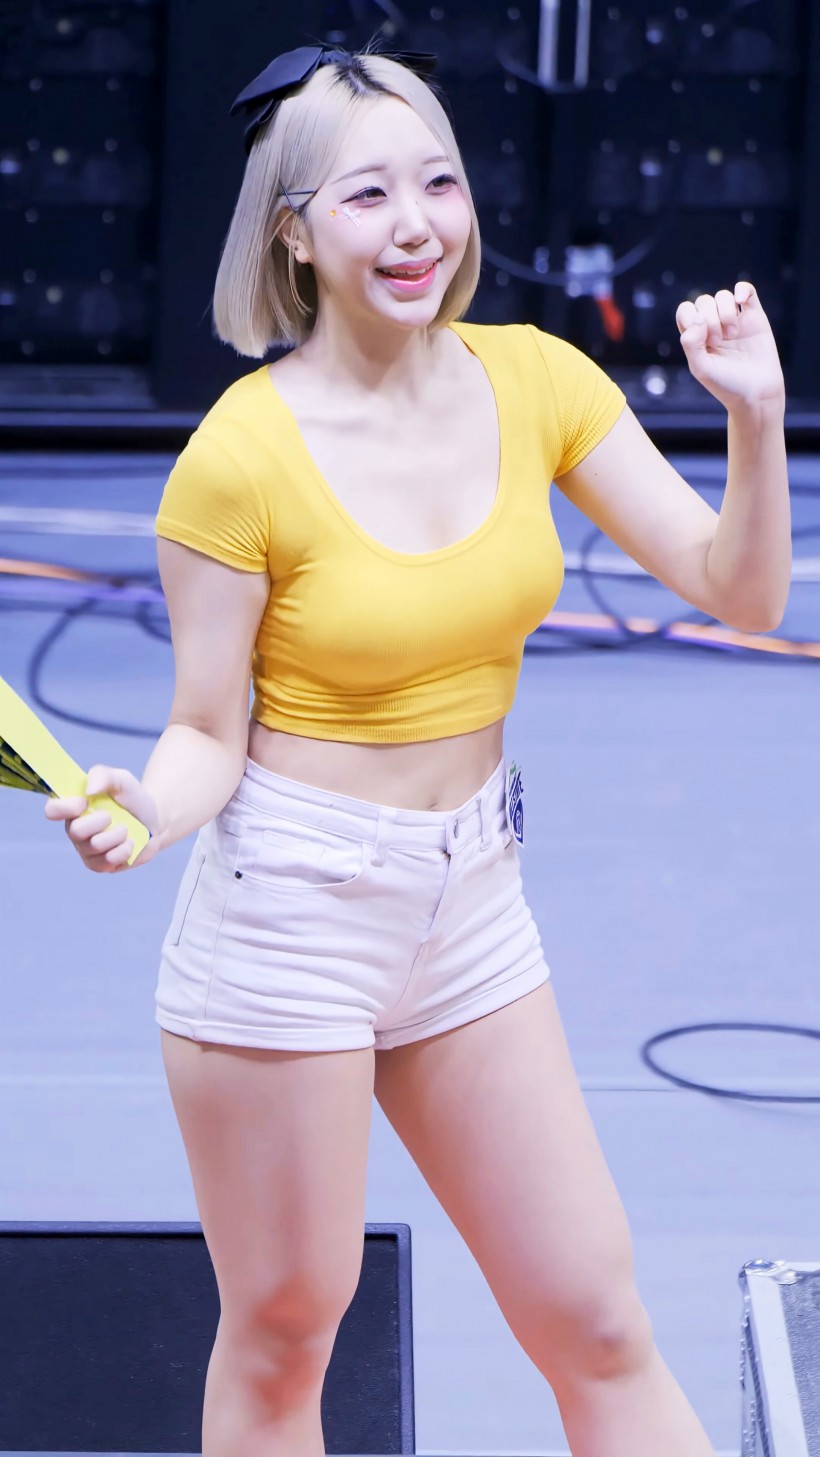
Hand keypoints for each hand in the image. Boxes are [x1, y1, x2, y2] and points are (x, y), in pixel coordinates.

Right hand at [44, 764, 161, 872]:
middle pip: (75, 831)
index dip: (65, 807)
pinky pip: (108, 862)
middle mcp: (74, 830)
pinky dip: (124, 849)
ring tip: (126, 828)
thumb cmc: (131, 798)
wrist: (153, 820)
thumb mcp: (121, 779)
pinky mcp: (99, 865)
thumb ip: (103, 775)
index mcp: (72, 807)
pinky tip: (130, 842)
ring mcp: (86, 850)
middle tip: (112, 815)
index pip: (52, 810)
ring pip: (95, 846)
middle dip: (100, 821)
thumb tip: (89, 791)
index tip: (84, 802)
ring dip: (117, 834)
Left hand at [675, 282, 785, 412]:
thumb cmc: (727, 385)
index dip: (690, 317)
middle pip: (704, 301)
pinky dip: (742, 290)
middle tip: (718, 341)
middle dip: (709, 318)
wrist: (757, 393)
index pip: (686, 311)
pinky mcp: (755, 316)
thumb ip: (691, 344)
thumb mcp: (701, 369)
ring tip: (732, 335)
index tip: (701, 337)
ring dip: (725, 312)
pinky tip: (741, 302)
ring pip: (723, 296)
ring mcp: (735, 320)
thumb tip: (698, 318)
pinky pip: (746, 290)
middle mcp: (714, 326)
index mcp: (697, 337)